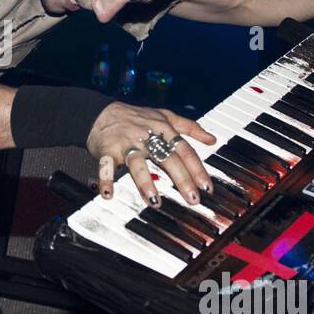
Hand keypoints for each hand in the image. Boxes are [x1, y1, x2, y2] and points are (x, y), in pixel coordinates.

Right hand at [87, 102, 216, 207]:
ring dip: (145, 182)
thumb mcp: (165, 116)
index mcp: (163, 130)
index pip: (185, 150)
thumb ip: (190, 127)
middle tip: (192, 199)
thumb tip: (212, 139)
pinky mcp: (107, 150)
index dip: (198, 169)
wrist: (101, 112)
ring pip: (137, 163)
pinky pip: (107, 165)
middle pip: (167, 158)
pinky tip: (108, 194)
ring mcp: (127, 143)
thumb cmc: (137, 117)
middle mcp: (147, 137)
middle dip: (181, 179)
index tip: (207, 188)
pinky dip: (106, 179)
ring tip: (154, 201)